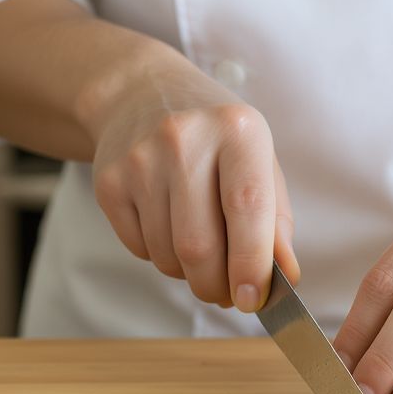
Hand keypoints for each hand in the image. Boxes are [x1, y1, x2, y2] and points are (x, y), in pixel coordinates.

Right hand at [85, 43, 298, 310]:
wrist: (140, 93)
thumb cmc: (215, 137)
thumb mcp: (259, 162)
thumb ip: (277, 221)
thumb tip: (284, 277)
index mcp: (237, 130)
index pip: (246, 209)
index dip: (251, 264)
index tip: (254, 300)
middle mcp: (185, 139)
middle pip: (199, 246)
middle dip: (217, 285)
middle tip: (228, 294)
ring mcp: (140, 160)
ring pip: (168, 255)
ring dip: (189, 273)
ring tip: (200, 249)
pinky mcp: (109, 182)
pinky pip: (139, 249)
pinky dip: (160, 256)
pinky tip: (169, 226)